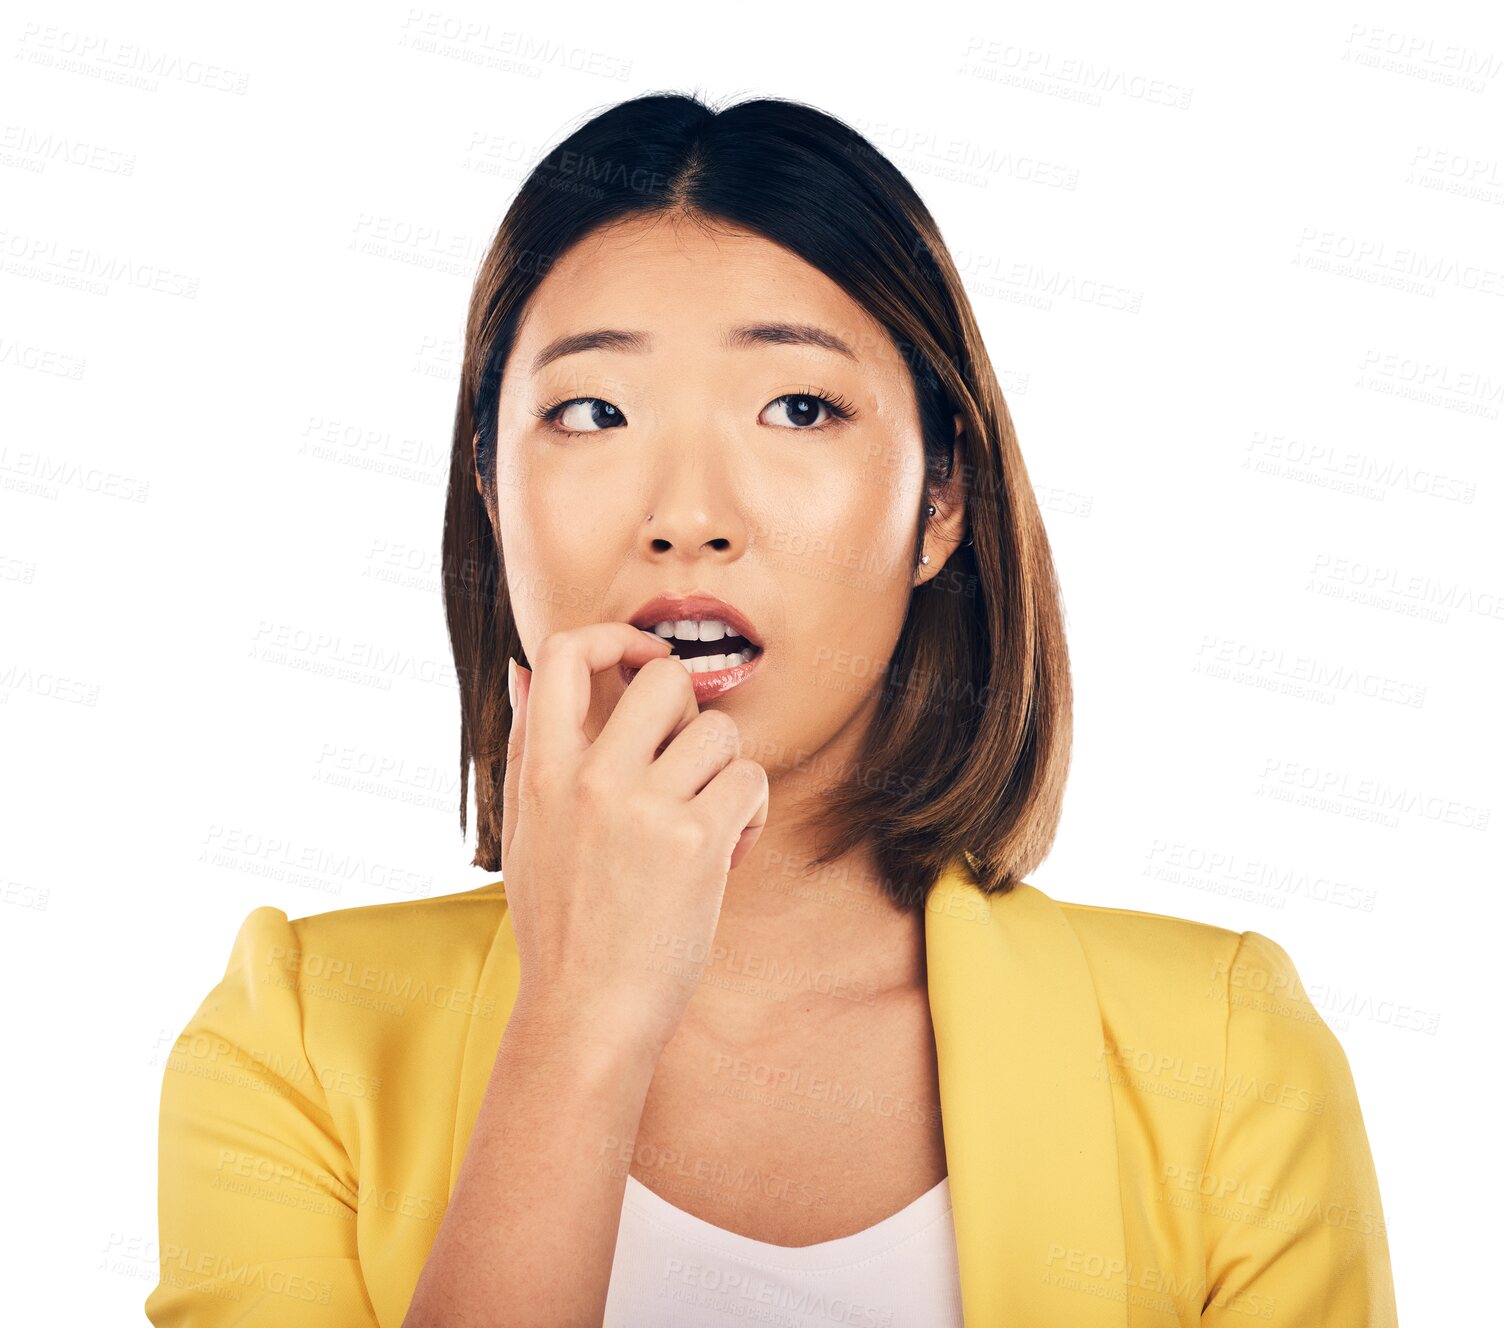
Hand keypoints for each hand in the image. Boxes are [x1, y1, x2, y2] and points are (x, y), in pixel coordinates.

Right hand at [499, 623, 768, 1057]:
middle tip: (684, 757)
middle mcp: (591, 778)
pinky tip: (729, 848)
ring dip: (725, 770)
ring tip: (705, 819)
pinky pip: (750, 778)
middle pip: (664, 678)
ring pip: (719, 729)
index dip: (612, 638)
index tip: (636, 662)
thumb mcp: (523, 827)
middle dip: (689, 710)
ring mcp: (644, 808)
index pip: (563, 652)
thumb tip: (520, 669)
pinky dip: (752, 810)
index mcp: (541, 770)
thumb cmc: (560, 923)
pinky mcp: (696, 841)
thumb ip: (527, 744)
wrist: (587, 1012)